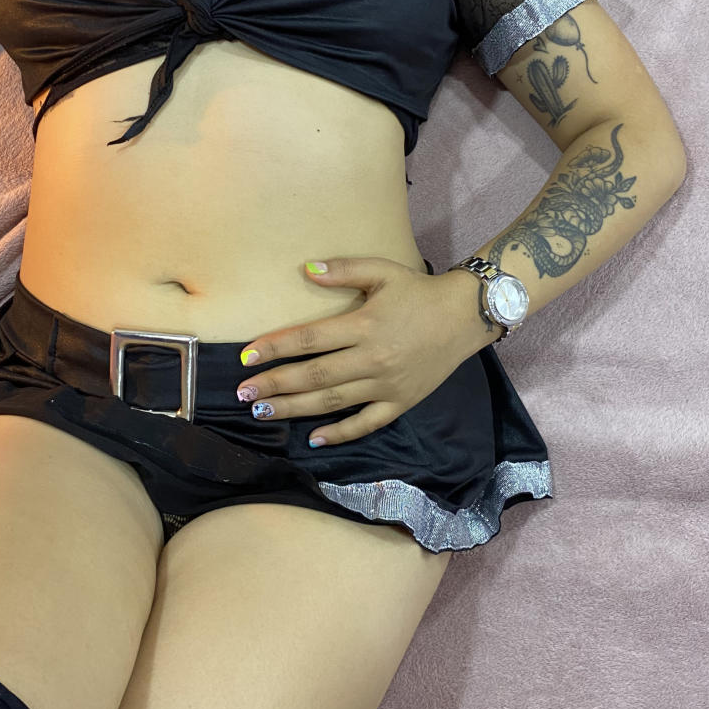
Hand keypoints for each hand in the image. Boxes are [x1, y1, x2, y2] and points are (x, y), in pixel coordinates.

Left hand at [234, 257, 476, 446]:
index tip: (246, 357)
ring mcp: (387, 385)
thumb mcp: (382, 271)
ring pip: (333, 402)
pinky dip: (340, 434)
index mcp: (363, 325)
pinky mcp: (401, 402)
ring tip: (263, 412)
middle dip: (275, 385)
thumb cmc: (418, 291)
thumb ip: (344, 270)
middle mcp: (372, 359)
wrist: (464, 316)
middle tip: (244, 392)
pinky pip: (367, 423)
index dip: (274, 348)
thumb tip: (306, 269)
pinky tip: (314, 439)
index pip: (309, 339)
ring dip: (295, 409)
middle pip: (314, 376)